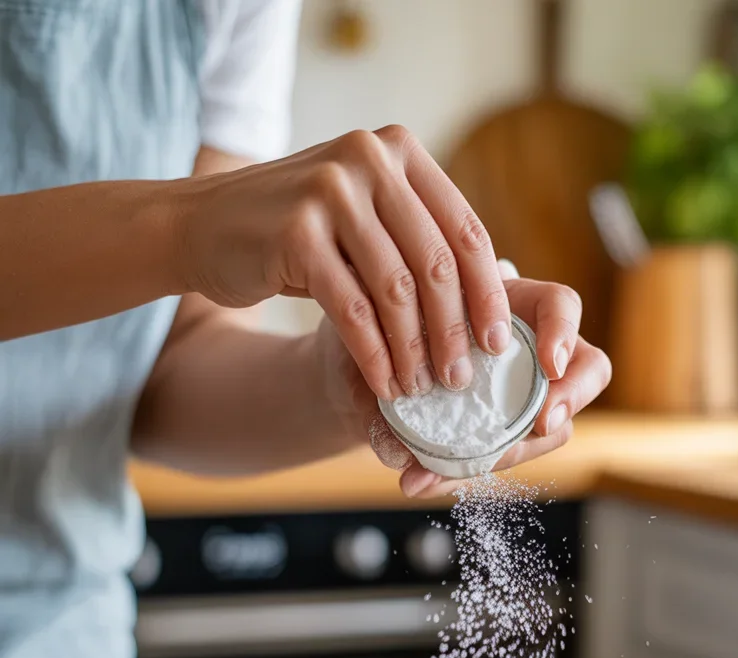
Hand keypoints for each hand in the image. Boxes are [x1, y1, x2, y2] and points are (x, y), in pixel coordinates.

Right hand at [177, 126, 510, 401]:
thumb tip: (485, 307)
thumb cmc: (297, 234)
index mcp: (399, 151)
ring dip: (414, 351)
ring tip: (420, 388)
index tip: (498, 343)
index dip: (487, 293)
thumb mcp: (363, 219)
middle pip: (436, 263)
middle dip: (453, 331)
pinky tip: (384, 384)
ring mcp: (330, 191)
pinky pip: (353, 310)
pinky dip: (374, 354)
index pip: (465, 230)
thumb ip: (414, 240)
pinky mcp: (296, 234)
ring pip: (396, 291)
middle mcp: (368, 160)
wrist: (201, 225)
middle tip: (460, 379)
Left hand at [320, 264, 611, 496]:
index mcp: (503, 302)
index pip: (560, 305)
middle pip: (587, 368)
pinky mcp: (500, 432)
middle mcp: (525, 347)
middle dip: (572, 398)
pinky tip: (419, 479)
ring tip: (436, 471)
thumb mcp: (368, 337)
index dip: (564, 332)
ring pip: (551, 427)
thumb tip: (397, 445)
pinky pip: (503, 457)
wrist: (352, 371)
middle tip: (540, 425)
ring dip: (506, 454)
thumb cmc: (369, 332)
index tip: (549, 364)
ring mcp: (520, 393)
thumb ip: (384, 372)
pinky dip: (462, 472)